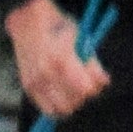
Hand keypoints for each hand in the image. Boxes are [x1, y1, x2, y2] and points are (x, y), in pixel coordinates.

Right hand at [10, 0, 102, 119]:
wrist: (28, 22)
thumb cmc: (58, 27)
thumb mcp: (80, 38)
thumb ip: (92, 63)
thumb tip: (104, 82)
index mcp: (62, 60)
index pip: (86, 89)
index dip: (95, 86)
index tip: (97, 80)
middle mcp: (47, 74)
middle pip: (75, 102)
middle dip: (84, 95)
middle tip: (86, 84)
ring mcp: (36, 82)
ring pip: (62, 109)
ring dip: (71, 102)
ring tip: (73, 88)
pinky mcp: (28, 87)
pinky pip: (47, 109)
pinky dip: (56, 106)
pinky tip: (60, 93)